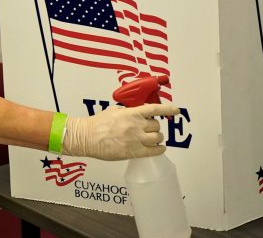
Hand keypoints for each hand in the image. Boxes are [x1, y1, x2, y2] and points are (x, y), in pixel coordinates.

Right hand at [62, 104, 179, 159]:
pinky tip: (159, 148)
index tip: (176, 110)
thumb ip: (128, 111)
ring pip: (157, 138)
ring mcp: (135, 139)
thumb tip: (138, 113)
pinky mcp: (133, 152)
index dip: (168, 109)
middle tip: (149, 128)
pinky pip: (153, 151)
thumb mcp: (114, 110)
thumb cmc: (97, 124)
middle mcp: (136, 126)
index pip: (155, 109)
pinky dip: (159, 149)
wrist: (87, 137)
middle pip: (157, 125)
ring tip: (152, 138)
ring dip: (157, 138)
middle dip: (155, 127)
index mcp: (131, 113)